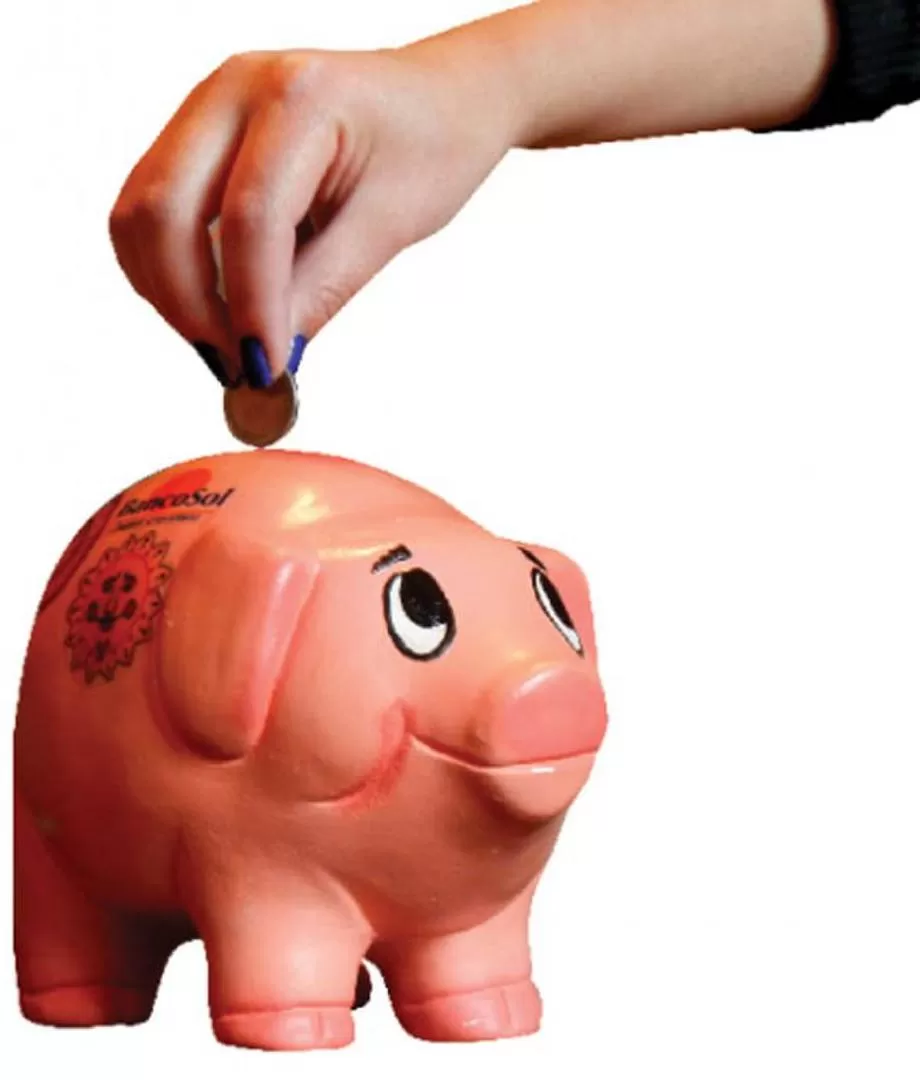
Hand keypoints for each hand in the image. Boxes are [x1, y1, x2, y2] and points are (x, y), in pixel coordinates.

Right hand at [110, 45, 517, 386]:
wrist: (439, 98)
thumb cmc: (429, 148)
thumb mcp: (390, 225)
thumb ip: (322, 289)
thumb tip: (266, 361)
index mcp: (299, 98)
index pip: (252, 216)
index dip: (250, 305)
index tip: (263, 371)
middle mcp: (235, 88)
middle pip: (166, 210)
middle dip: (190, 306)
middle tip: (234, 367)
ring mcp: (205, 106)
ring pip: (141, 213)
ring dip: (169, 293)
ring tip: (223, 346)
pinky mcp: (194, 134)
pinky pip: (150, 208)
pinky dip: (166, 270)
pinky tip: (210, 309)